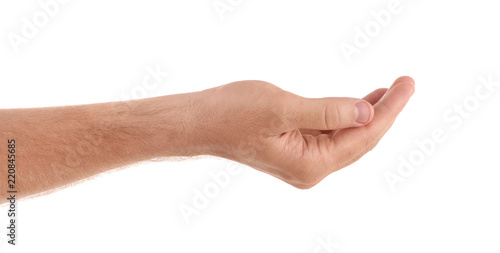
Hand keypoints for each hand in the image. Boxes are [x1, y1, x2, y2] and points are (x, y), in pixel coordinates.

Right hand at [190, 76, 414, 188]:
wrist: (201, 123)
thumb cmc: (232, 115)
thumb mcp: (282, 108)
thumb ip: (327, 112)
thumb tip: (367, 114)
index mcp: (310, 164)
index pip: (363, 137)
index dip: (389, 111)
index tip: (406, 85)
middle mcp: (310, 169)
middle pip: (360, 141)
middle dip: (385, 112)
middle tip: (405, 83)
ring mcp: (303, 161)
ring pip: (347, 137)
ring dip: (368, 114)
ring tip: (389, 91)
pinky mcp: (295, 149)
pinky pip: (331, 134)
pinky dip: (346, 117)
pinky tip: (358, 104)